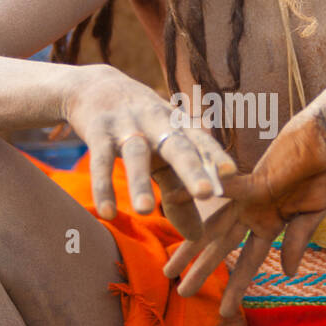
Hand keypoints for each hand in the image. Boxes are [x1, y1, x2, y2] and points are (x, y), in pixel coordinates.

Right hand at [64, 66, 237, 239]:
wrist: (93, 86)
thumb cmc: (139, 127)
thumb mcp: (160, 155)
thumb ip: (178, 194)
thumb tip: (197, 238)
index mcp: (177, 126)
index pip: (201, 141)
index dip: (215, 156)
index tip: (232, 174)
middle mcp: (156, 122)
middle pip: (177, 147)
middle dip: (192, 169)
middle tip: (206, 193)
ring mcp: (126, 125)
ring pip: (135, 155)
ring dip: (140, 182)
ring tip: (145, 211)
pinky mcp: (97, 131)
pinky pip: (99, 162)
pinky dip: (102, 187)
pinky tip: (107, 213)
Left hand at [163, 87, 325, 315]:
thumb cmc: (325, 172)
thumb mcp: (312, 216)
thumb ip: (297, 243)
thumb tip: (288, 273)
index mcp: (270, 223)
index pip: (248, 261)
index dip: (236, 285)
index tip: (225, 310)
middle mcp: (253, 212)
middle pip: (222, 248)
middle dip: (203, 271)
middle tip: (180, 293)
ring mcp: (250, 197)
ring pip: (216, 227)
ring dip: (193, 248)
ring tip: (170, 268)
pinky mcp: (255, 178)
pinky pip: (225, 189)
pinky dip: (202, 197)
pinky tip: (174, 203)